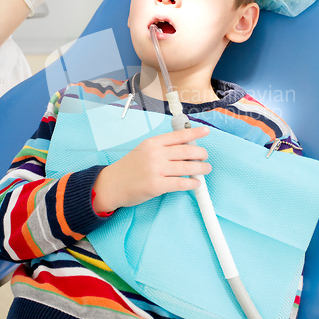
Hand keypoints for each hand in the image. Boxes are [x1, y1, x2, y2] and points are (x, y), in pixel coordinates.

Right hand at [93, 126, 211, 213]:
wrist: (111, 184)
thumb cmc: (129, 168)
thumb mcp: (143, 150)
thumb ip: (162, 148)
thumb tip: (185, 148)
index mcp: (153, 143)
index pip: (179, 135)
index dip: (195, 133)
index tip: (206, 132)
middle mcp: (155, 154)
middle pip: (187, 151)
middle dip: (201, 154)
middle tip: (206, 157)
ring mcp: (156, 170)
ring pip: (187, 167)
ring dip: (200, 169)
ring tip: (205, 169)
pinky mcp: (156, 185)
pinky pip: (180, 183)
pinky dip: (192, 184)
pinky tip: (196, 183)